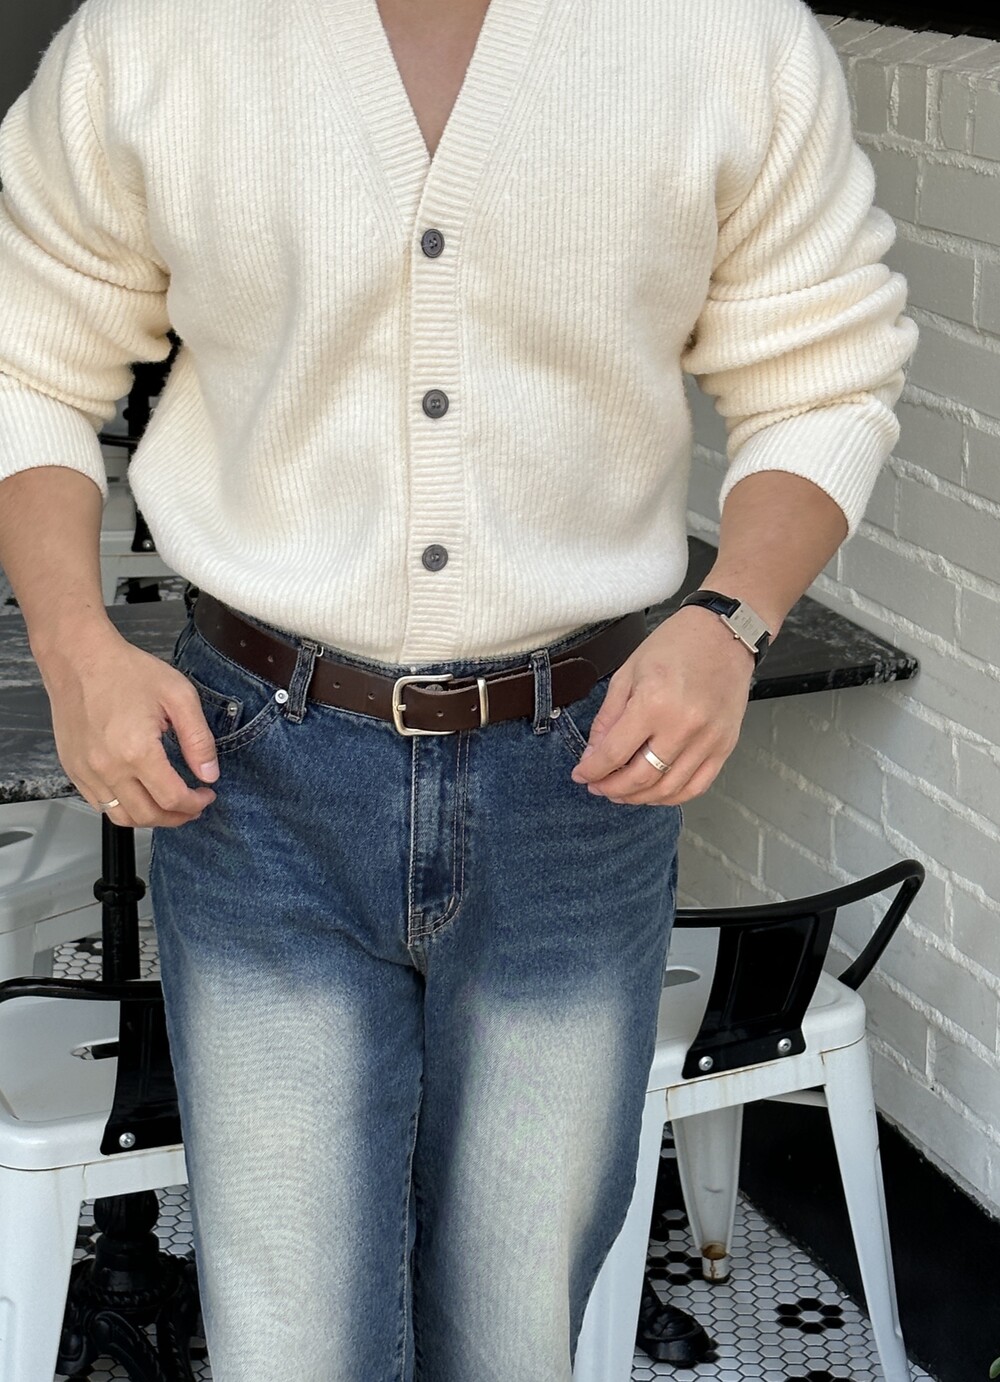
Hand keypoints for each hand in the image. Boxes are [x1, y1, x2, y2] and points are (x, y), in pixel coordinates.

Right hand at [38, 622, 218, 827]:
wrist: (80, 659)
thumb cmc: (126, 671)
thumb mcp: (179, 696)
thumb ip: (199, 740)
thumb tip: (209, 774)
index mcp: (136, 751)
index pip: (172, 799)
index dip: (196, 803)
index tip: (207, 795)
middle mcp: (108, 768)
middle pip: (147, 816)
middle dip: (177, 818)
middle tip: (193, 807)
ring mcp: (86, 771)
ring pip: (121, 817)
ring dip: (150, 819)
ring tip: (169, 807)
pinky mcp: (73, 768)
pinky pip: (99, 804)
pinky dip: (123, 808)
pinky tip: (140, 794)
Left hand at [570, 607, 754, 804]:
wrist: (725, 634)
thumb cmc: (677, 645)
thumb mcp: (629, 673)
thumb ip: (609, 717)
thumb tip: (594, 753)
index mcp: (654, 703)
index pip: (614, 753)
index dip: (592, 770)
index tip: (580, 774)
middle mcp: (684, 726)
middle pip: (641, 777)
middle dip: (611, 788)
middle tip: (597, 787)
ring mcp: (708, 739)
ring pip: (668, 789)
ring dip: (639, 797)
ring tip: (621, 792)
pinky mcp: (725, 746)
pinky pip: (697, 786)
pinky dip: (672, 796)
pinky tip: (654, 792)